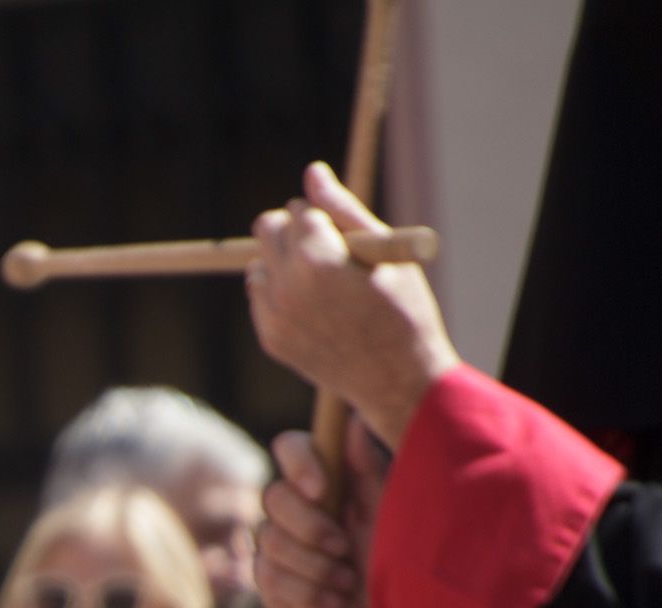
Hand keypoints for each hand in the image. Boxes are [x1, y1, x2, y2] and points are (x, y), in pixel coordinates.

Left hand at [246, 162, 460, 446]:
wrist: (398, 380)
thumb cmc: (402, 308)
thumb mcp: (383, 252)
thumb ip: (343, 209)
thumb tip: (313, 172)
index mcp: (318, 258)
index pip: (298, 210)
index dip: (322, 218)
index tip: (341, 234)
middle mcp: (288, 286)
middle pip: (267, 229)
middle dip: (293, 231)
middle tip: (325, 250)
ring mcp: (275, 316)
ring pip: (258, 263)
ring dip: (283, 263)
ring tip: (322, 284)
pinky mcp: (270, 338)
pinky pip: (259, 296)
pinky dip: (278, 293)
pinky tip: (313, 307)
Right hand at [254, 422, 388, 607]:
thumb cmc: (398, 561)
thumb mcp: (389, 514)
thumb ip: (369, 472)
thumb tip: (353, 422)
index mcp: (324, 481)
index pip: (290, 447)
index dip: (298, 462)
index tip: (321, 488)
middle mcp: (293, 509)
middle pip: (273, 497)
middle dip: (310, 527)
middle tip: (343, 547)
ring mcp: (276, 548)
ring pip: (269, 544)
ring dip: (315, 568)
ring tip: (347, 582)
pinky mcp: (271, 587)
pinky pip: (270, 583)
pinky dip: (307, 595)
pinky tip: (332, 603)